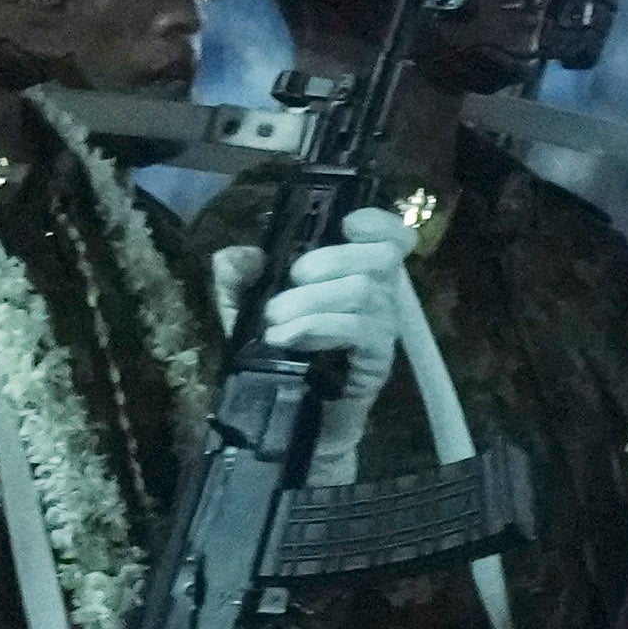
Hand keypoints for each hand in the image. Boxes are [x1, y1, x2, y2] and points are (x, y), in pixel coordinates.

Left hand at [251, 205, 424, 377]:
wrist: (289, 405)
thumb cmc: (277, 345)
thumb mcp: (246, 307)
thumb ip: (236, 276)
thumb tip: (241, 256)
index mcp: (356, 270)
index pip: (391, 236)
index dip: (377, 223)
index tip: (346, 226)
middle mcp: (381, 292)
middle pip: (381, 256)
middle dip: (333, 259)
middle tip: (293, 277)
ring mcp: (385, 325)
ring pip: (363, 291)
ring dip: (313, 299)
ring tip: (274, 318)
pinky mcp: (380, 358)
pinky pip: (359, 329)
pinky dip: (319, 326)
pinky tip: (288, 337)